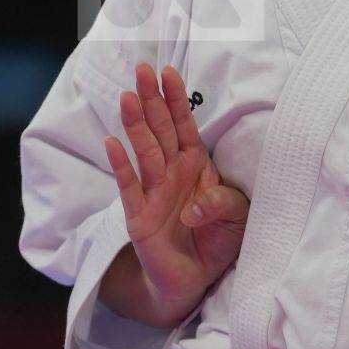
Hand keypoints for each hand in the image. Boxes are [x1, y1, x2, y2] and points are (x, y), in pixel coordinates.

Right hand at [102, 62, 247, 323]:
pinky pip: (129, 186)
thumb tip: (196, 207)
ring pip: (144, 151)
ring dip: (136, 124)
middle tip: (142, 69)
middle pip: (160, 129)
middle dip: (151, 99)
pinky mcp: (139, 216)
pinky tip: (113, 143)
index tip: (168, 71)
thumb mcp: (236, 217)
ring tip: (127, 97)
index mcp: (195, 165)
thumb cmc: (216, 241)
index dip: (176, 99)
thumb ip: (222, 204)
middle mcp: (171, 172)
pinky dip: (122, 165)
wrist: (195, 279)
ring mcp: (153, 192)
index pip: (184, 125)